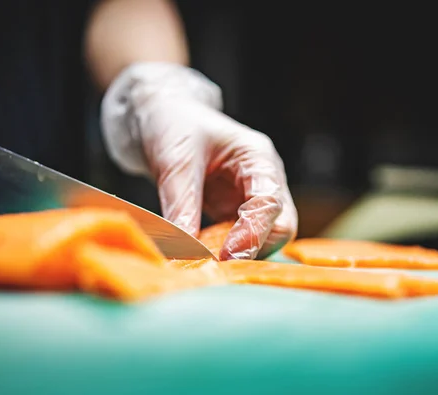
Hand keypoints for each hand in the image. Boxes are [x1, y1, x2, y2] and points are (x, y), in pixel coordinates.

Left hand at [101, 62, 297, 259]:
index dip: (253, 233)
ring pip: (260, 239)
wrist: (158, 117)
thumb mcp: (175, 159)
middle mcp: (261, 181)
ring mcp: (247, 200)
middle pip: (279, 227)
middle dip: (252, 249)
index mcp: (258, 158)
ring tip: (202, 261)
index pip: (270, 201)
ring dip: (235, 255)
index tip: (227, 254)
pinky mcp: (229, 214)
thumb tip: (184, 248)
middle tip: (215, 265)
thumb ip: (181, 203)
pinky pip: (233, 241)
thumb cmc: (172, 123)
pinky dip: (219, 252)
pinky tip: (196, 255)